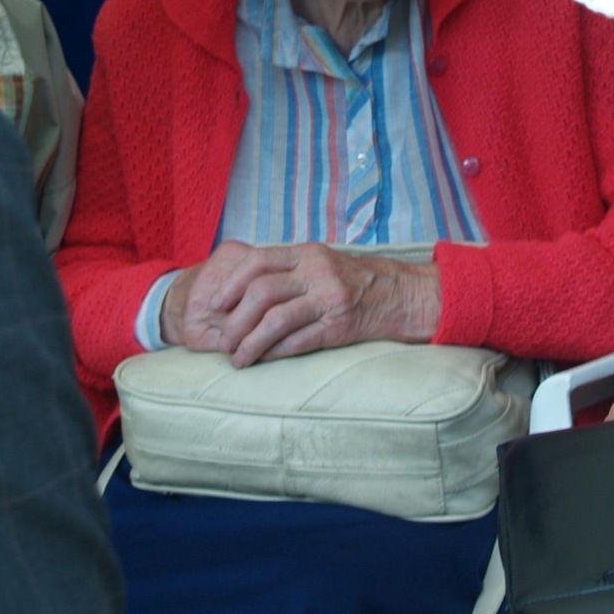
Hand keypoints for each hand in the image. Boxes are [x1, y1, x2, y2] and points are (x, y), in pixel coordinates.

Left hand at [160, 241, 440, 366]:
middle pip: (261, 292)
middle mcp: (316, 272)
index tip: (217, 303)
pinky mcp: (338, 326)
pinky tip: (264, 359)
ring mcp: (328, 299)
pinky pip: (298, 341)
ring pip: (276, 320)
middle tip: (223, 339)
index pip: (258, 261)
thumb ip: (287, 269)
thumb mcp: (319, 263)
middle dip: (235, 319)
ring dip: (250, 342)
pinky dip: (275, 352)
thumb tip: (242, 287)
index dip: (231, 283)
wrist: (397, 295)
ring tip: (237, 358)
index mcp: (307, 254)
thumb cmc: (350, 281)